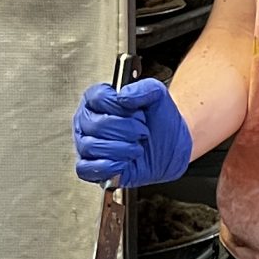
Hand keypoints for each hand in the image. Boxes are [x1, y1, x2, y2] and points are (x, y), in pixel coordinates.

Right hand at [71, 79, 192, 187]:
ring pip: (90, 146)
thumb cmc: (160, 121)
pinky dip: (107, 167)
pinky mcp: (90, 168)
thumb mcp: (158, 96)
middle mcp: (88, 121)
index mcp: (98, 100)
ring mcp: (86, 145)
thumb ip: (144, 88)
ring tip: (137, 148)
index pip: (98, 98)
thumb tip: (123, 95)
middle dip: (126, 130)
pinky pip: (85, 169)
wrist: (172, 147)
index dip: (121, 107)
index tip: (139, 113)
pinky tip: (124, 163)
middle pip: (95, 124)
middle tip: (142, 132)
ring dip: (121, 149)